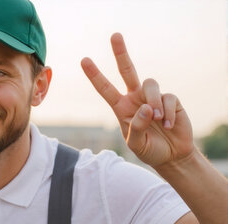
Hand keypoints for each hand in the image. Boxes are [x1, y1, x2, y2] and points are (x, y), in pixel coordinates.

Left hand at [81, 33, 194, 167]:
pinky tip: (168, 126)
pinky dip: (166, 113)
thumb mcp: (136, 144)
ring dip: (152, 102)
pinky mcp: (170, 100)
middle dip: (121, 52)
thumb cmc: (149, 149)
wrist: (172, 155)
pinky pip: (167, 98)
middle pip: (127, 70)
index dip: (95, 75)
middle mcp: (135, 98)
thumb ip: (136, 127)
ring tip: (157, 120)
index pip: (105, 89)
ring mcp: (153, 97)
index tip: (84, 60)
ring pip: (149, 84)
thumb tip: (145, 107)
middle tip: (115, 35)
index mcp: (121, 107)